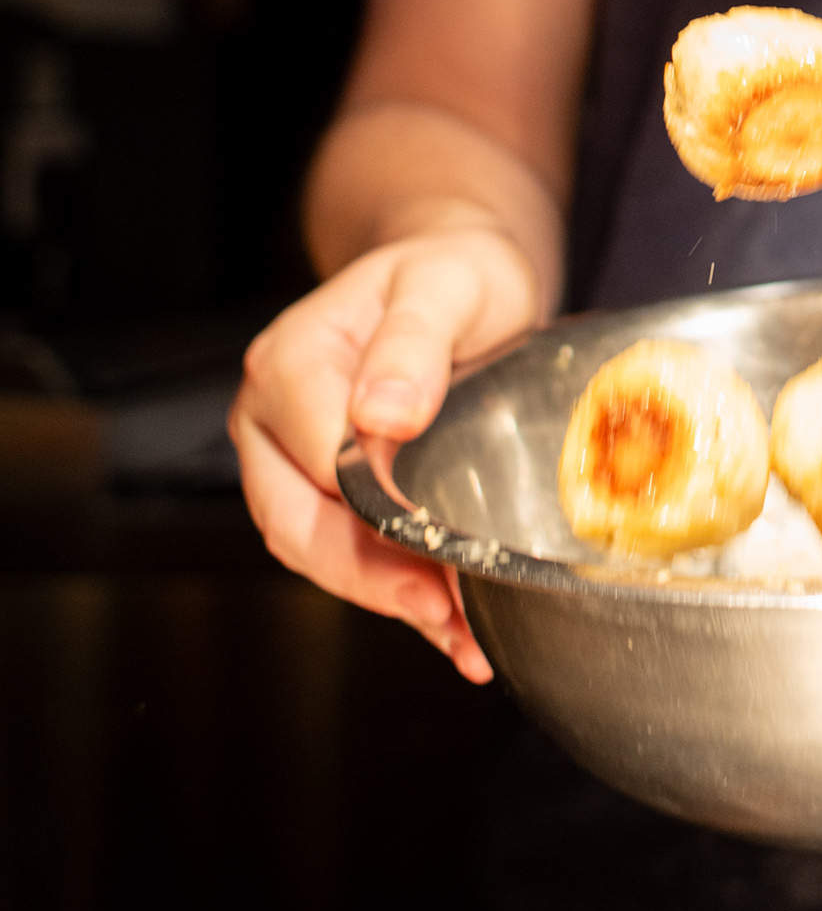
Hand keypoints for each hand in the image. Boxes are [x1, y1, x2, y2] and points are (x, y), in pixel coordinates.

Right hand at [228, 226, 543, 680]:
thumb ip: (414, 343)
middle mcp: (272, 416)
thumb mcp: (448, 284)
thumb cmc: (453, 273)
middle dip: (372, 579)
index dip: (379, 514)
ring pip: (315, 549)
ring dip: (386, 599)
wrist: (459, 275)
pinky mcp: (323, 490)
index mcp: (290, 363)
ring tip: (461, 636)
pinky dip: (396, 595)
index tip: (443, 551)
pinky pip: (345, 551)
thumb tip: (383, 415)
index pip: (320, 462)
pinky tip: (451, 630)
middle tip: (447, 613)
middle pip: (299, 522)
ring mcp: (290, 458)